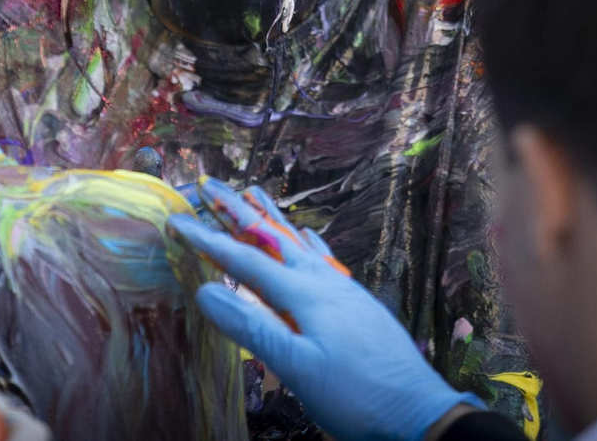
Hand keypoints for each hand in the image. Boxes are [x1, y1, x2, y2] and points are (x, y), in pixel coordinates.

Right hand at [168, 178, 479, 440]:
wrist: (419, 413)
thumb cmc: (356, 395)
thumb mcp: (297, 369)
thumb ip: (252, 329)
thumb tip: (205, 293)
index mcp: (305, 294)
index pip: (246, 261)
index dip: (208, 240)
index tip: (177, 220)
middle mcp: (324, 282)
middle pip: (273, 239)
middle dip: (238, 211)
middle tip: (210, 184)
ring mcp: (344, 291)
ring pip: (299, 244)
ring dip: (272, 220)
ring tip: (255, 193)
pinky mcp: (358, 304)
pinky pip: (323, 259)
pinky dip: (306, 243)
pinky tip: (307, 239)